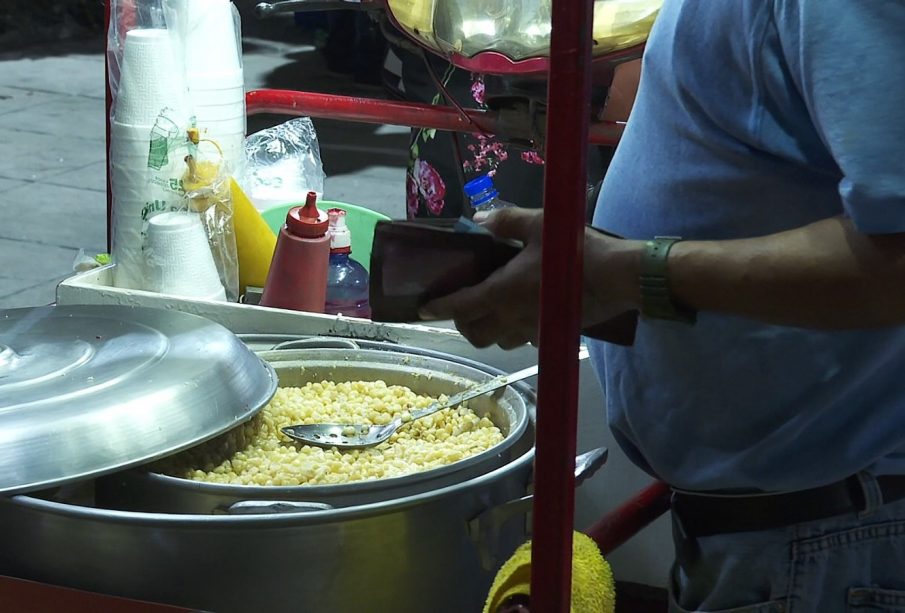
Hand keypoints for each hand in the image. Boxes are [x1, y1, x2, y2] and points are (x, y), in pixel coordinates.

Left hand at [418, 208, 641, 348]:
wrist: (619, 279)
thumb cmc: (574, 250)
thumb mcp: (538, 225)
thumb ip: (504, 221)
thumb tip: (478, 219)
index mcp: (502, 292)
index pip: (460, 306)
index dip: (438, 308)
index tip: (422, 309)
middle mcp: (512, 318)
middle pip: (475, 333)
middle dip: (463, 323)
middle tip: (463, 305)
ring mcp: (532, 331)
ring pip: (498, 341)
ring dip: (489, 329)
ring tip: (492, 308)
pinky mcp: (550, 334)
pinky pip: (523, 339)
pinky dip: (514, 331)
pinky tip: (523, 312)